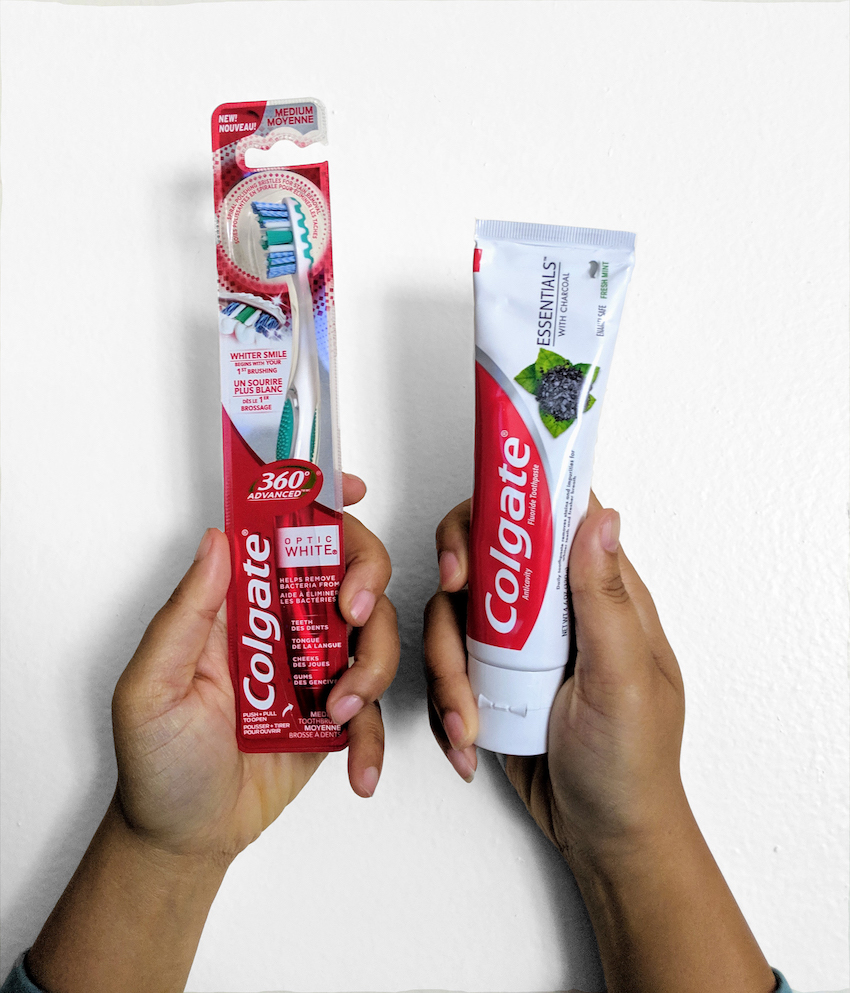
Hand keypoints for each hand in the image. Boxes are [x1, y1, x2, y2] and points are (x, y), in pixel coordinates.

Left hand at [113, 473, 398, 865]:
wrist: (187, 837)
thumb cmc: (157, 763)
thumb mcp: (152, 686)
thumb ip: (186, 614)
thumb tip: (217, 539)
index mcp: (236, 607)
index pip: (279, 535)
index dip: (319, 501)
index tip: (352, 490)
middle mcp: (280, 626)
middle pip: (345, 571)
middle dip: (366, 579)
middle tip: (352, 612)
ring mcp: (312, 668)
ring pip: (372, 634)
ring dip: (370, 668)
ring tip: (337, 713)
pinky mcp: (334, 713)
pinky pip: (374, 709)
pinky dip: (374, 737)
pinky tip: (358, 771)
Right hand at [425, 495, 775, 992]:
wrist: (605, 837)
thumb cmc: (631, 762)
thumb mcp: (623, 678)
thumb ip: (604, 598)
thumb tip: (599, 514)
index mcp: (598, 594)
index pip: (550, 520)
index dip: (503, 513)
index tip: (471, 552)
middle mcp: (553, 610)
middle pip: (484, 557)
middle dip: (457, 586)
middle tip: (455, 615)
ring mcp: (517, 644)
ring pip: (453, 615)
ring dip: (448, 667)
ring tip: (469, 720)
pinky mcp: (491, 679)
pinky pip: (446, 666)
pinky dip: (446, 702)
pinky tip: (469, 739)